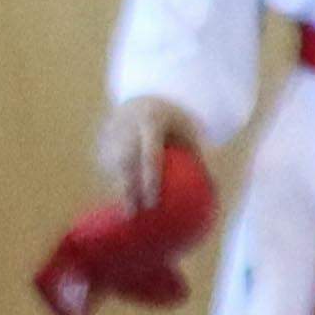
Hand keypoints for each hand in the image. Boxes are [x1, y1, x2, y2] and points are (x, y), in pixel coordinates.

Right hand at [95, 95, 195, 214]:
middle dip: (125, 190)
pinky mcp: (99, 137)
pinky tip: (120, 197)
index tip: (152, 204)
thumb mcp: (192, 132)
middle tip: (133, 214)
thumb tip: (215, 191)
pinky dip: (111, 179)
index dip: (149, 180)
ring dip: (116, 187)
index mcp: (151, 121)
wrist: (144, 99)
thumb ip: (200, 158)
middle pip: (123, 163)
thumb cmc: (176, 122)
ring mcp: (109, 130)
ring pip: (110, 165)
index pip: (149, 155)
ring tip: (125, 210)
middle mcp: (126, 125)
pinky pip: (104, 163)